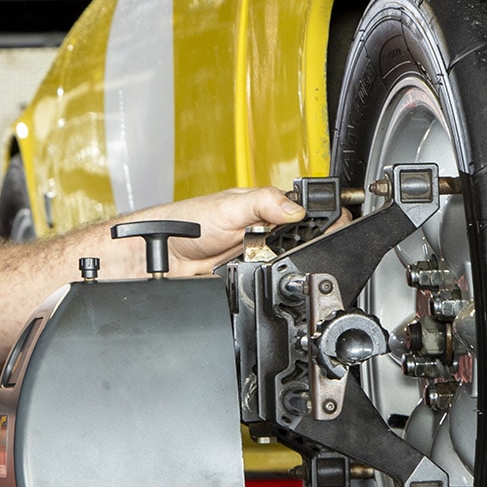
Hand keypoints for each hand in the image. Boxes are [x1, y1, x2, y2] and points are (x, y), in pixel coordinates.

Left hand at [126, 186, 305, 275]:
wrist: (163, 253)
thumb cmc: (188, 221)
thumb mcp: (228, 207)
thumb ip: (262, 203)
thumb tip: (295, 210)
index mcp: (264, 208)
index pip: (301, 213)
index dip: (315, 222)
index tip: (324, 229)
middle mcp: (262, 232)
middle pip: (297, 245)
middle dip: (296, 251)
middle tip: (277, 247)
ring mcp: (255, 256)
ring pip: (283, 267)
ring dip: (277, 269)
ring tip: (257, 260)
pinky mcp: (246, 277)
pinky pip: (263, 283)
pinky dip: (261, 283)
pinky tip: (250, 276)